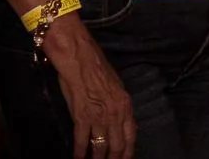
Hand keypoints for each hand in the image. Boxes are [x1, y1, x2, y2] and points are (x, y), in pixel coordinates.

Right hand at [41, 15, 135, 158]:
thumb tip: (122, 123)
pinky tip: (77, 158)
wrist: (82, 59)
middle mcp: (115, 114)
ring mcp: (99, 116)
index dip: (128, 152)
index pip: (131, 136)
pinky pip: (82, 140)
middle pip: (117, 145)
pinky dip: (79, 152)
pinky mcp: (81, 117)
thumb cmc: (98, 70)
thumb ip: (120, 107)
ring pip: (100, 147)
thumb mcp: (117, 88)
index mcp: (126, 106)